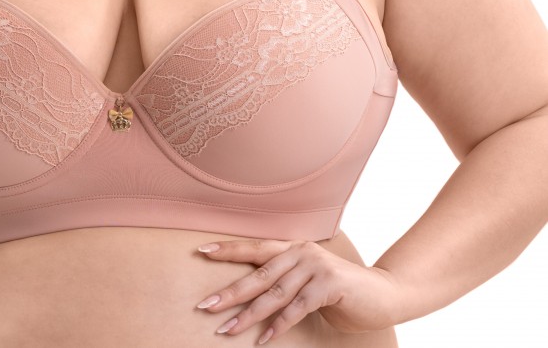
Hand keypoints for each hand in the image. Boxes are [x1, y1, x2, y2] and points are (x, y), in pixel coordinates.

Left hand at [194, 238, 400, 342]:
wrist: (384, 294)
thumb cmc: (341, 291)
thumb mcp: (308, 282)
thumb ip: (285, 282)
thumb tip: (250, 296)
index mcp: (293, 248)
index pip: (255, 248)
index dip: (229, 249)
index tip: (201, 252)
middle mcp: (301, 252)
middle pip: (258, 273)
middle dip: (230, 291)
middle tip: (205, 306)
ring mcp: (315, 266)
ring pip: (274, 293)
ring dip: (249, 314)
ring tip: (227, 329)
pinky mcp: (329, 284)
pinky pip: (297, 307)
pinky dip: (279, 325)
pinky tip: (263, 340)